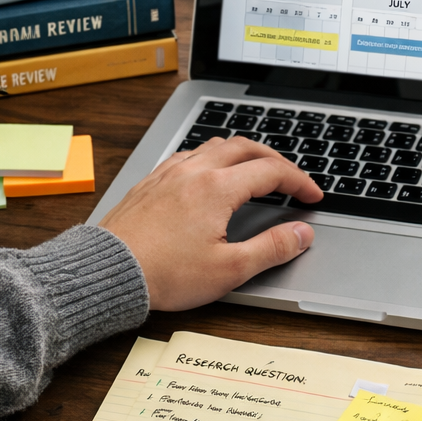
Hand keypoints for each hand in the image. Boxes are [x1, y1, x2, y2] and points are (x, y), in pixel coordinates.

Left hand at [100, 136, 322, 310]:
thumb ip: (272, 248)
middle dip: (275, 159)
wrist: (108, 273)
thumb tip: (302, 234)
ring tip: (254, 169)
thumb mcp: (230, 269)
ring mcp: (168, 174)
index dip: (299, 182)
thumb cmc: (164, 274)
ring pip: (214, 146)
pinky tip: (208, 175)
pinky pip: (187, 156)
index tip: (312, 196)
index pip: (271, 172)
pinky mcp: (150, 183)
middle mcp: (193, 172)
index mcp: (217, 189)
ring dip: (242, 153)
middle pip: (245, 147)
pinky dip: (210, 159)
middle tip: (290, 178)